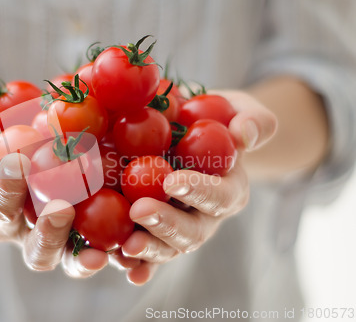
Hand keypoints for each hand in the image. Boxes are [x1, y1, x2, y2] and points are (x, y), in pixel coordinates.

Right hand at [0, 119, 108, 276]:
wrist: (36, 136)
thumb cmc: (3, 137)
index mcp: (1, 214)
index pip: (0, 209)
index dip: (6, 190)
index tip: (19, 162)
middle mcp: (32, 234)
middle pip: (38, 250)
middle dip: (48, 233)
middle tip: (60, 208)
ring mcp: (67, 237)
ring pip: (72, 259)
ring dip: (84, 257)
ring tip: (98, 250)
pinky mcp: (98, 232)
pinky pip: (109, 247)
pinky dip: (119, 252)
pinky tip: (132, 243)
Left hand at [118, 90, 277, 284]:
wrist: (191, 136)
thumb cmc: (216, 121)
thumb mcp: (239, 110)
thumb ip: (252, 119)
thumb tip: (244, 134)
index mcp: (229, 190)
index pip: (219, 195)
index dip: (199, 191)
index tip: (172, 182)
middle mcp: (206, 217)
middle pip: (192, 232)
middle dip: (167, 225)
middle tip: (140, 211)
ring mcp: (180, 229)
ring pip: (168, 248)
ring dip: (148, 249)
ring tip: (126, 246)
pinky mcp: (156, 234)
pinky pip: (147, 254)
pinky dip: (137, 264)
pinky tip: (123, 266)